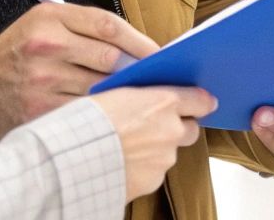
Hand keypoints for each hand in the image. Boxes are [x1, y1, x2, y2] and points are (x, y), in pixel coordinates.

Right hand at [0, 3, 161, 138]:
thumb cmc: (25, 49)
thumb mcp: (49, 22)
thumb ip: (89, 29)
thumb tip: (142, 50)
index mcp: (50, 18)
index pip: (108, 26)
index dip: (140, 42)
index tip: (161, 55)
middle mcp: (45, 47)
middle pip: (109, 59)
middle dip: (138, 71)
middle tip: (158, 80)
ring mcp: (41, 82)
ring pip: (101, 90)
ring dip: (126, 97)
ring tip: (143, 102)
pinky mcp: (39, 113)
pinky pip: (84, 116)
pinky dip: (104, 119)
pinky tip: (116, 120)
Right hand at [92, 86, 214, 200]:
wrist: (72, 159)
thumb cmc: (86, 120)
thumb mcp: (114, 93)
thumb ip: (141, 96)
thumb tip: (148, 98)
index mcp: (163, 102)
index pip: (200, 99)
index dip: (200, 101)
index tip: (201, 102)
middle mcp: (171, 130)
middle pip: (191, 129)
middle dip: (179, 128)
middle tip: (156, 126)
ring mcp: (164, 159)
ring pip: (170, 153)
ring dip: (157, 150)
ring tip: (127, 148)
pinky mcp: (153, 181)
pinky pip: (154, 172)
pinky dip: (143, 169)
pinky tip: (121, 164)